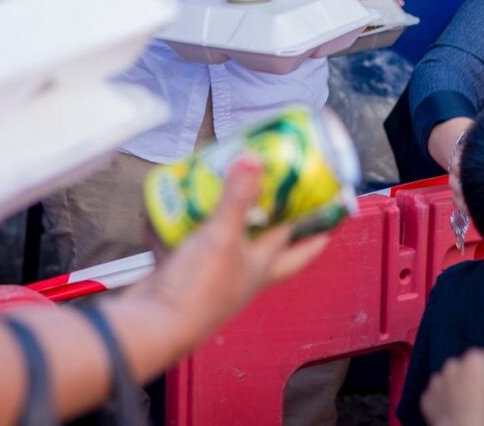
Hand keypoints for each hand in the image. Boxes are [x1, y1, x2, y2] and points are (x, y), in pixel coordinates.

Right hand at [130, 156, 328, 343]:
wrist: (151, 324)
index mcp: (263, 267)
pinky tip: (174, 204)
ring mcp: (212, 273)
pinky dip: (179, 224)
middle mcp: (242, 272)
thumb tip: (254, 160)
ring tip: (225, 185)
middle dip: (272, 216)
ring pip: (226, 239)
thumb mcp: (223, 236)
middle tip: (276, 188)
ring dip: (224, 214)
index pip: (302, 246)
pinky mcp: (182, 272)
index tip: (331, 207)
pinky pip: (185, 242)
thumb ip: (237, 197)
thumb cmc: (198, 291)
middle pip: (266, 242)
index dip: (318, 228)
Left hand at [421, 349, 483, 425]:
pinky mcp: (427, 395)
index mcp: (474, 358)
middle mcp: (452, 364)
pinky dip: (444, 400)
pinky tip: (453, 410)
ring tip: (465, 405)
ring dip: (457, 388)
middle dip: (473, 378)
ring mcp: (437, 380)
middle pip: (468, 368)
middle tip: (480, 397)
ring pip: (450, 380)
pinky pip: (438, 395)